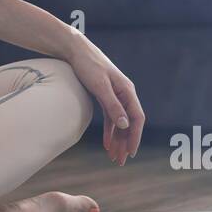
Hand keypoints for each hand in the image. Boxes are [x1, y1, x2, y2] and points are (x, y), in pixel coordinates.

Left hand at [65, 36, 144, 165]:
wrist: (75, 50)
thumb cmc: (88, 65)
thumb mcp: (100, 86)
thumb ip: (112, 105)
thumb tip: (126, 125)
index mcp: (127, 91)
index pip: (136, 118)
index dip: (135, 136)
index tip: (131, 152)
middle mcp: (124, 94)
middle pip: (128, 123)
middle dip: (125, 143)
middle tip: (120, 161)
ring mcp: (114, 95)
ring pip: (119, 123)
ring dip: (117, 140)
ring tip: (113, 156)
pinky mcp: (104, 96)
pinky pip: (110, 118)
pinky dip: (109, 131)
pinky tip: (106, 144)